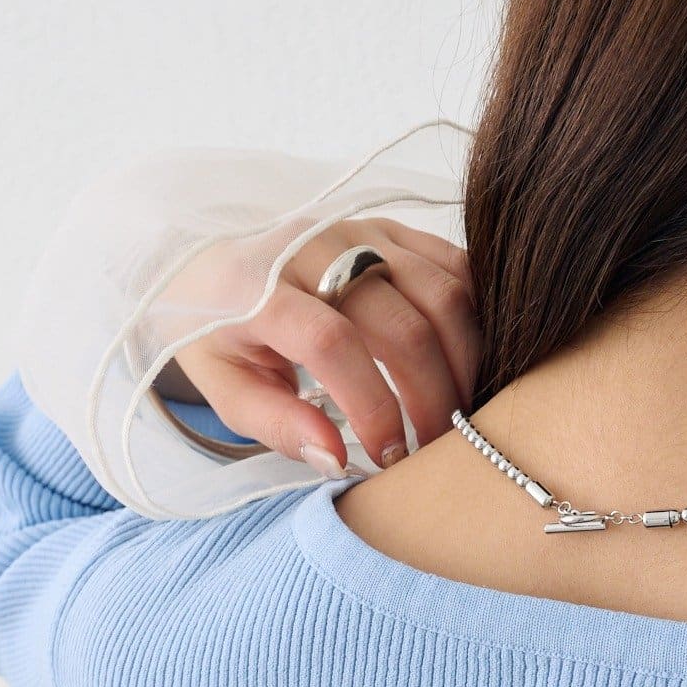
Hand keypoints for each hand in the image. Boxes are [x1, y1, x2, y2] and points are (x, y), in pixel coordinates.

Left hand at [157, 216, 481, 472]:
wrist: (211, 261)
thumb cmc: (219, 334)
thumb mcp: (225, 389)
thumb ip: (277, 425)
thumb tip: (336, 457)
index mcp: (260, 286)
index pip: (334, 344)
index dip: (373, 407)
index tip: (389, 457)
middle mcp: (316, 246)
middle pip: (404, 324)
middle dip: (433, 399)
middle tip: (436, 448)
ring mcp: (360, 230)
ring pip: (443, 293)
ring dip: (465, 362)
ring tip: (459, 411)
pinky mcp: (392, 228)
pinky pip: (456, 267)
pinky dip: (475, 318)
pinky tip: (466, 364)